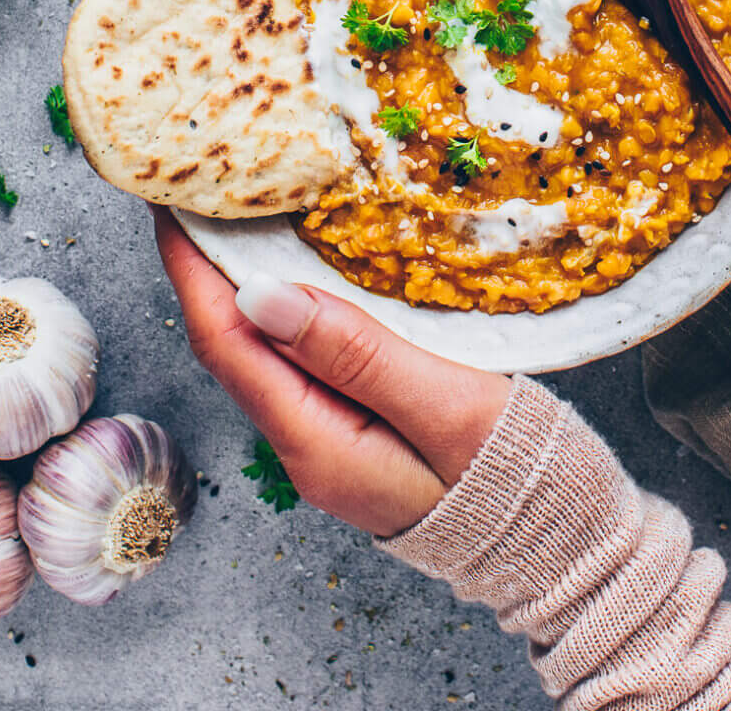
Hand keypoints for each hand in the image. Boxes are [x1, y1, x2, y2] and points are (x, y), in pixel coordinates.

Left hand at [155, 211, 511, 535]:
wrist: (560, 544)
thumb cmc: (513, 477)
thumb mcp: (441, 404)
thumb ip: (354, 352)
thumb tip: (261, 296)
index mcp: (317, 441)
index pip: (227, 342)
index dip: (192, 268)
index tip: (170, 201)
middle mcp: (308, 445)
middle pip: (234, 345)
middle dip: (207, 266)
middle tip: (198, 187)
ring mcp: (331, 440)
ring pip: (266, 350)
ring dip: (245, 282)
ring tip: (238, 212)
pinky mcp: (358, 428)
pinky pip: (304, 358)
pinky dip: (290, 305)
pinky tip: (302, 267)